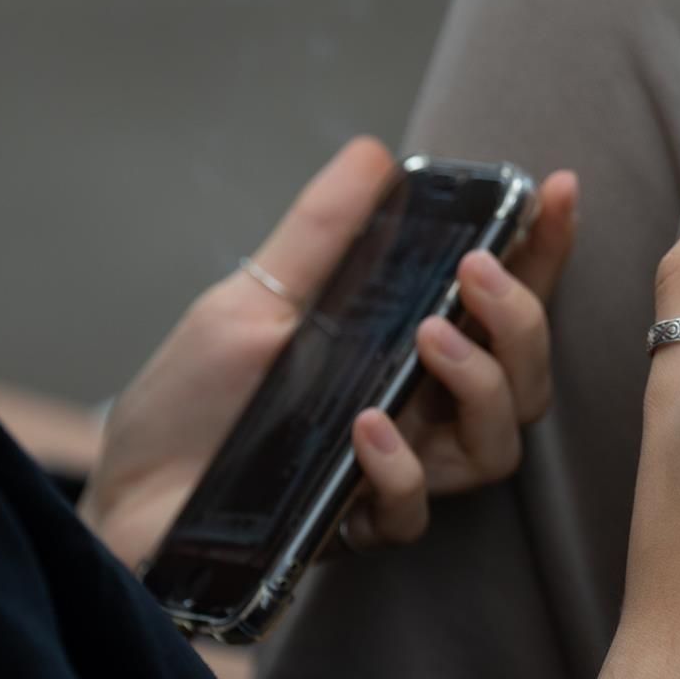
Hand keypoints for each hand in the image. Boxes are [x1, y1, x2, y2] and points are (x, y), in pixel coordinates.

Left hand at [78, 137, 576, 569]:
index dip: (544, 249)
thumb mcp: (253, 297)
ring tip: (429, 338)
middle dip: (523, 318)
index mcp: (405, 347)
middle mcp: (419, 409)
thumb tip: (374, 152)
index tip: (559, 191)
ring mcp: (396, 470)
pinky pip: (417, 508)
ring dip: (481, 384)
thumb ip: (320, 233)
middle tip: (476, 273)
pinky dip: (402, 466)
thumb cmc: (190, 399)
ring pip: (497, 446)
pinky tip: (366, 428)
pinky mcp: (357, 526)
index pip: (500, 298)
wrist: (120, 492)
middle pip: (526, 377)